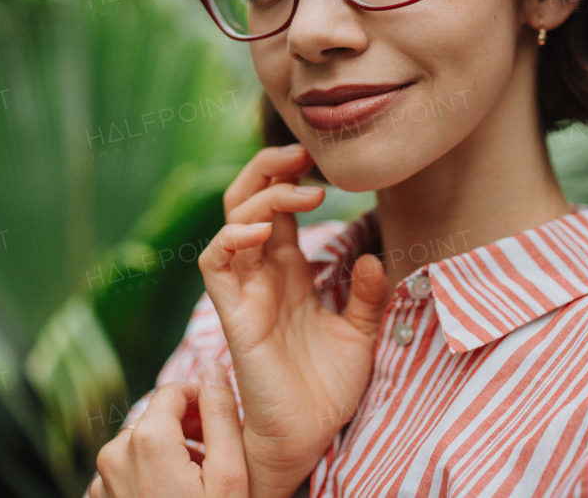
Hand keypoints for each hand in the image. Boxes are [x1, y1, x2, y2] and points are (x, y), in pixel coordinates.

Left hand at [90, 366, 246, 497]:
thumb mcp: (230, 473)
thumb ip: (222, 414)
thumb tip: (215, 369)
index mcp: (147, 439)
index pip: (174, 391)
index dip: (202, 399)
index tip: (221, 420)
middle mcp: (114, 453)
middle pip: (156, 418)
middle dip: (186, 429)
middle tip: (215, 455)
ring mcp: (102, 481)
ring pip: (140, 444)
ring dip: (168, 452)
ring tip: (195, 481)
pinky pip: (125, 470)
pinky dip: (148, 474)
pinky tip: (173, 495)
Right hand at [199, 144, 389, 497]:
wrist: (310, 434)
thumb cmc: (327, 387)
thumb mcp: (360, 331)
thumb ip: (365, 294)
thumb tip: (371, 257)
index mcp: (289, 271)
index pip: (277, 207)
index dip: (290, 176)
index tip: (319, 160)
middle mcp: (262, 273)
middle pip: (247, 200)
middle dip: (269, 169)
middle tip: (303, 153)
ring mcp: (245, 290)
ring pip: (233, 221)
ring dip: (263, 196)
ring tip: (304, 191)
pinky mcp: (234, 313)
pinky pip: (216, 263)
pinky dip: (233, 237)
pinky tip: (265, 229)